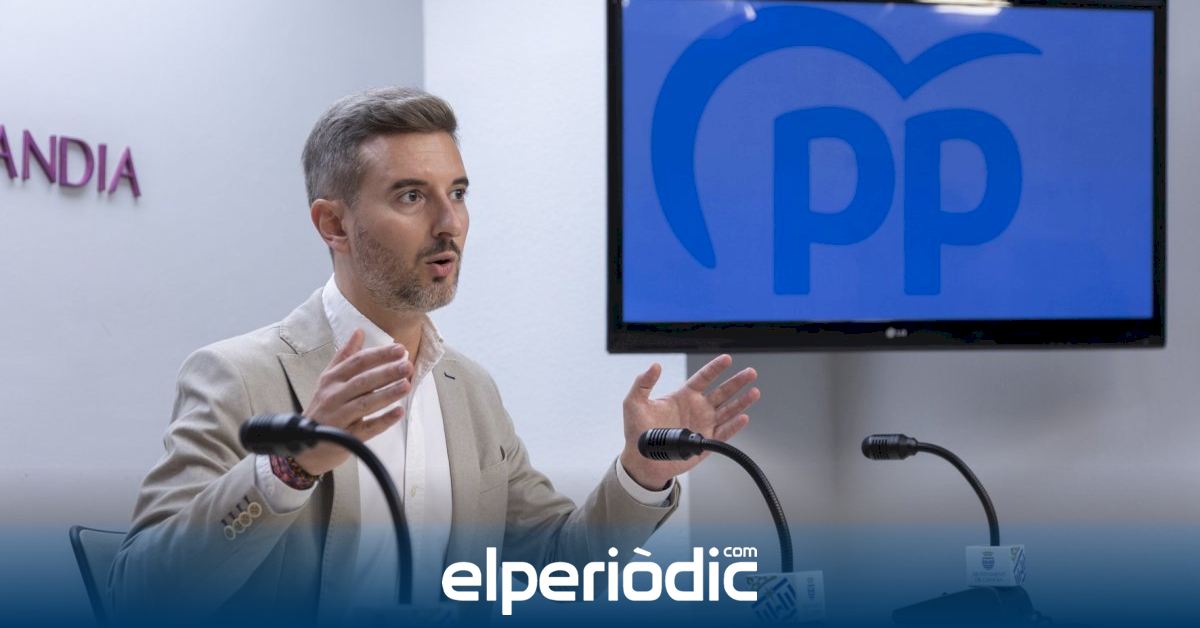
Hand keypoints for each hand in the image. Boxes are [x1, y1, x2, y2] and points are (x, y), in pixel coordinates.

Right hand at [292, 329, 412, 475]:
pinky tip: (399, 413)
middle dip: (386, 372)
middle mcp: (333, 396)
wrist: (307, 444)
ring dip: (387, 394)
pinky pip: (367, 428)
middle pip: (363, 381)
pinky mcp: (346, 437)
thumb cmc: (323, 407)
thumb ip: (345, 356)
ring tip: (407, 385)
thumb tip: (359, 331)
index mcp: (331, 379)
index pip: (357, 362)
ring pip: (365, 403)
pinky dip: (383, 421)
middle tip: (407, 366)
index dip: (379, 355)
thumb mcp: (329, 379)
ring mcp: (339, 417)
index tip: (399, 349)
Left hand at [619, 355, 758, 489]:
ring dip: (741, 402)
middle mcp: (697, 408)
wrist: (641, 459)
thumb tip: (654, 365)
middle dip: (737, 382)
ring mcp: (703, 425)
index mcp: (683, 396)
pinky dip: (734, 426)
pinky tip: (743, 417)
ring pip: (727, 410)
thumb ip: (643, 383)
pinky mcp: (706, 442)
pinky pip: (723, 433)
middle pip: (722, 392)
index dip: (715, 368)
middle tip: (750, 373)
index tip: (727, 359)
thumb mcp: (634, 403)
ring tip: (754, 392)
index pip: (703, 378)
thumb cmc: (637, 431)